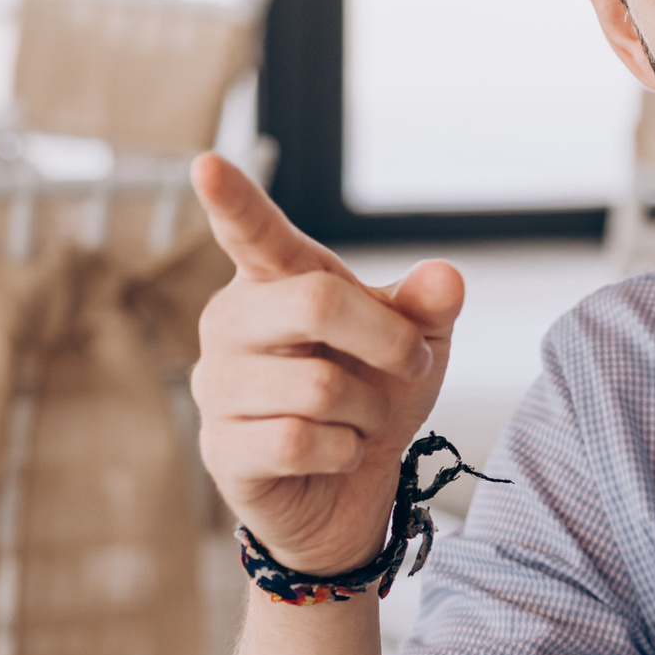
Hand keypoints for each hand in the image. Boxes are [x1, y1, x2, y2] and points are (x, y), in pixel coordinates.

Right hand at [190, 155, 464, 577]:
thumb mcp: (414, 345)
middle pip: (312, 302)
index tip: (208, 165)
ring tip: (359, 420)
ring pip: (315, 386)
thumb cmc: (371, 395)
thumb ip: (428, 307)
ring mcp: (216, 387)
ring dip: (366, 411)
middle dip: (387, 339)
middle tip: (412, 364)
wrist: (351, 489)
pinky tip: (333, 453)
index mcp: (273, 282)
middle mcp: (230, 324)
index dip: (233, 201)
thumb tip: (447, 278)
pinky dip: (343, 452)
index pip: (252, 233)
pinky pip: (300, 442)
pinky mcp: (222, 450)